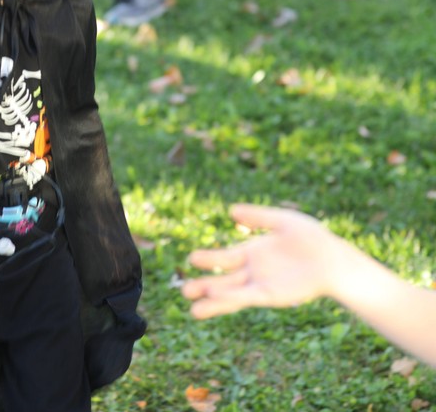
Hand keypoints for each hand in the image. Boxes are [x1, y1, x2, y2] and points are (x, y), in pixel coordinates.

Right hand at [183, 204, 338, 318]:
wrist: (335, 261)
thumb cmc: (312, 239)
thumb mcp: (282, 221)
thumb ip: (257, 216)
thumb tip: (230, 210)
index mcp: (252, 251)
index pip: (224, 257)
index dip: (208, 259)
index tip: (192, 258)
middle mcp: (253, 271)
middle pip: (223, 279)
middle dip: (204, 285)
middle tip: (184, 289)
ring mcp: (260, 284)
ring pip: (230, 294)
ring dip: (212, 301)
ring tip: (192, 309)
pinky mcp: (270, 295)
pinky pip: (245, 297)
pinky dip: (228, 300)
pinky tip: (214, 301)